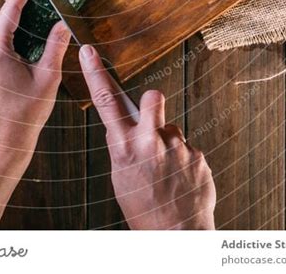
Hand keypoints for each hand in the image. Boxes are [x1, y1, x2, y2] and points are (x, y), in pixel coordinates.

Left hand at [0, 0, 70, 159]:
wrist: (8, 140)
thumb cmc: (27, 112)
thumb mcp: (48, 76)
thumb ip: (55, 45)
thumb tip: (63, 22)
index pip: (9, 10)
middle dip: (11, 9)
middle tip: (34, 8)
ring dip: (1, 22)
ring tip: (27, 30)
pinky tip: (20, 44)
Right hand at [79, 45, 215, 229]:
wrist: (176, 235)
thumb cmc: (144, 207)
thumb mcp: (120, 176)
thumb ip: (121, 145)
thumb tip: (120, 124)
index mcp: (124, 148)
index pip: (105, 102)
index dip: (95, 73)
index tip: (88, 51)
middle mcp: (149, 143)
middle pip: (152, 98)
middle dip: (152, 104)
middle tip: (153, 124)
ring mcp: (176, 148)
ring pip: (172, 128)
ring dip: (169, 143)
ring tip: (167, 170)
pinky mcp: (197, 155)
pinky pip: (188, 148)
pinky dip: (184, 161)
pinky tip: (180, 180)